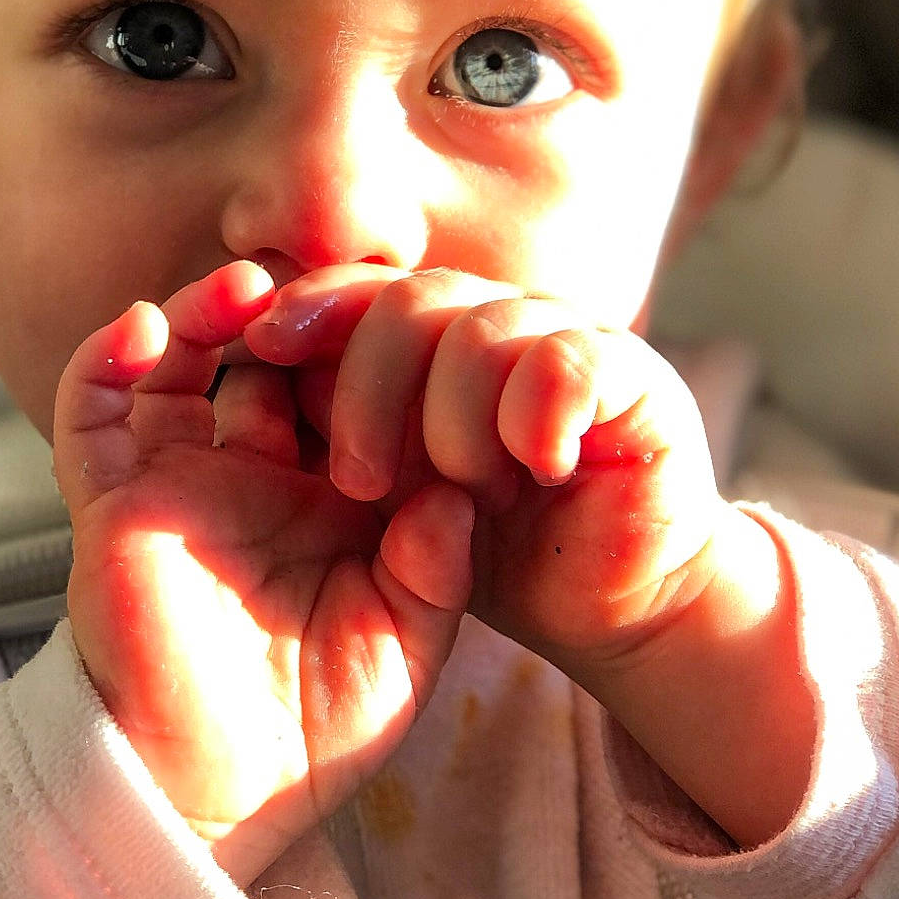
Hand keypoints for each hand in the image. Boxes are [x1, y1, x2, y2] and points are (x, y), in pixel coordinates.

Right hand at [52, 263, 473, 888]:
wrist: (213, 795)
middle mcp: (251, 477)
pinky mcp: (112, 503)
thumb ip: (437, 567)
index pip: (349, 391)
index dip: (374, 352)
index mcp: (326, 499)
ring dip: (207, 310)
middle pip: (268, 359)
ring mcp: (178, 482)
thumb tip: (462, 489)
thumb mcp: (404, 643)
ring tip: (250, 288)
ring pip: (180, 361)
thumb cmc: (311, 728)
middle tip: (333, 293)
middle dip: (300, 317)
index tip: (410, 328)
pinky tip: (144, 327)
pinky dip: (105, 359)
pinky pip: (91, 414)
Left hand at [244, 266, 813, 844]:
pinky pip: (567, 362)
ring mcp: (572, 343)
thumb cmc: (505, 553)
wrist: (617, 609)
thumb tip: (261, 377)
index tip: (262, 343)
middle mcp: (505, 326)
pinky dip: (538, 416)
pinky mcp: (637, 381)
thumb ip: (348, 437)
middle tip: (361, 484)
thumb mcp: (404, 500)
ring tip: (470, 493)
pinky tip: (539, 470)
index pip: (366, 288)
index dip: (313, 305)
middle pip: (410, 302)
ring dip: (453, 423)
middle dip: (367, 391)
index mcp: (444, 344)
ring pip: (481, 330)